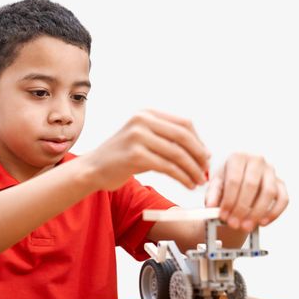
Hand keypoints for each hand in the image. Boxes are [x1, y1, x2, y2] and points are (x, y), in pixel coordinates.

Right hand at [85, 109, 210, 190]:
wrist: (93, 169)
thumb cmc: (121, 157)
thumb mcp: (143, 140)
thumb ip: (167, 140)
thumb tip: (202, 151)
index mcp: (147, 113)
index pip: (184, 123)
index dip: (199, 141)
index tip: (205, 157)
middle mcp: (142, 120)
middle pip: (183, 135)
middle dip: (199, 155)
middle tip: (205, 171)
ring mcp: (138, 136)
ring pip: (177, 153)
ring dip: (192, 169)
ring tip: (198, 181)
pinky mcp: (135, 155)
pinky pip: (168, 167)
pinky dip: (182, 177)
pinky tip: (187, 184)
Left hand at [205, 153, 288, 231]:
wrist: (239, 183)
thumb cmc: (226, 182)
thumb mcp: (216, 186)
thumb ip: (212, 195)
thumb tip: (211, 206)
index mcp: (237, 157)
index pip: (234, 180)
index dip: (228, 200)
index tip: (223, 216)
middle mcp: (256, 160)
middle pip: (251, 185)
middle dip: (241, 208)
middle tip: (233, 224)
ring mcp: (271, 171)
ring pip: (269, 192)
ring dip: (257, 212)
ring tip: (245, 226)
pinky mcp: (281, 183)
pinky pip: (283, 199)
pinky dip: (274, 213)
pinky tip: (262, 223)